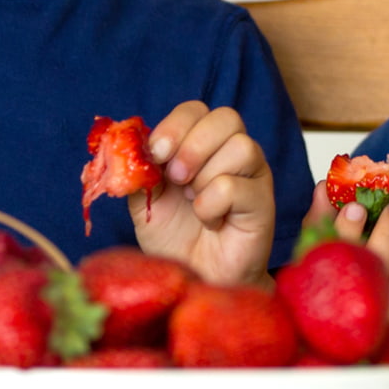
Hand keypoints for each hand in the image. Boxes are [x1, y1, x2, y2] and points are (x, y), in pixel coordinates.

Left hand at [136, 103, 273, 288]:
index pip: (196, 109)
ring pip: (241, 146)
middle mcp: (233, 152)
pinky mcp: (263, 203)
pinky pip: (237, 186)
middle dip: (192, 146)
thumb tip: (125, 145)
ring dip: (205, 175)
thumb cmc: (174, 238)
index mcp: (204, 144)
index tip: (155, 154)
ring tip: (194, 201)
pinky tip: (210, 221)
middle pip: (227, 118)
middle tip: (176, 179)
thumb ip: (137, 171)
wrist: (194, 280)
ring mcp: (253, 176)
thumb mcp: (144, 201)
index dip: (175, 126)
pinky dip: (212, 204)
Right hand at [305, 181, 388, 319]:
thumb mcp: (311, 260)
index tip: (354, 207)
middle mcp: (355, 323)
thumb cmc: (327, 288)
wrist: (351, 335)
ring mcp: (387, 328)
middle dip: (388, 236)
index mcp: (321, 307)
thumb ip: (317, 224)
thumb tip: (323, 188)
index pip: (335, 270)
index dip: (346, 236)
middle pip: (378, 278)